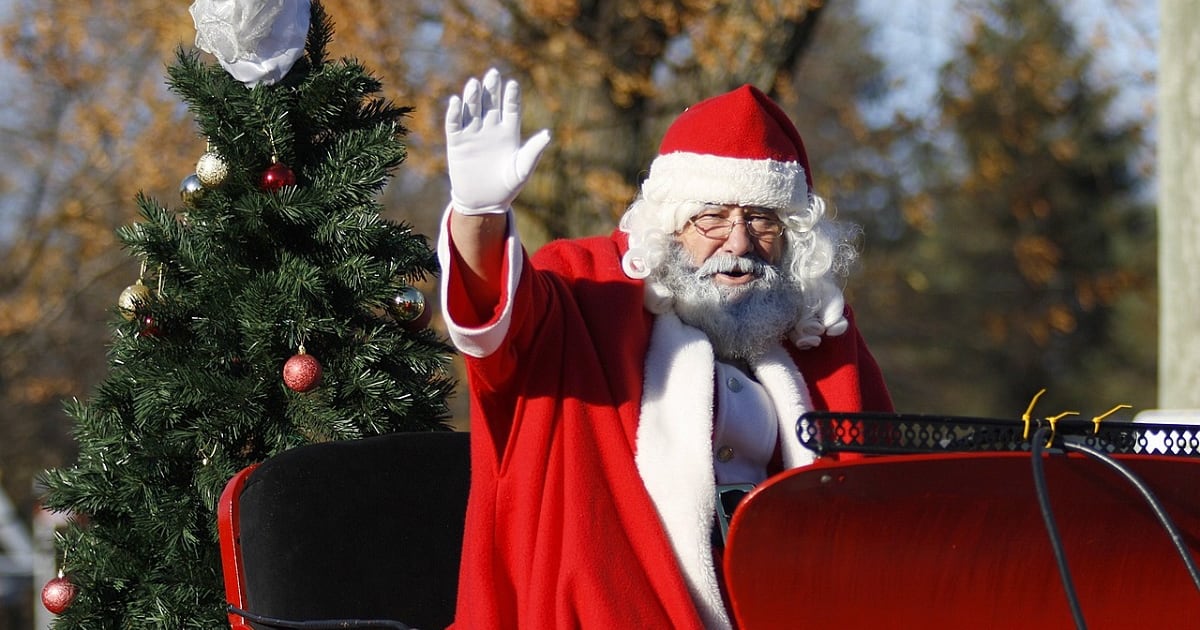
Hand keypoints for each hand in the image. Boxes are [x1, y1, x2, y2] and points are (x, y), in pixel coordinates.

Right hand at [445, 68, 550, 214]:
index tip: (512, 84)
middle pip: (491, 102)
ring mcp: (473, 133)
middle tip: (493, 74)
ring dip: (472, 96)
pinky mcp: (457, 142)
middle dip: (491, 88)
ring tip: (474, 84)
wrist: (484, 202)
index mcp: (509, 131)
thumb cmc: (508, 187)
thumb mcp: (522, 169)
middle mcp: (491, 128)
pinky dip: (454, 113)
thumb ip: (533, 151)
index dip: (511, 96)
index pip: (510, 108)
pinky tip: (456, 102)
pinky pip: (454, 124)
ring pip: (472, 109)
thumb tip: (547, 134)